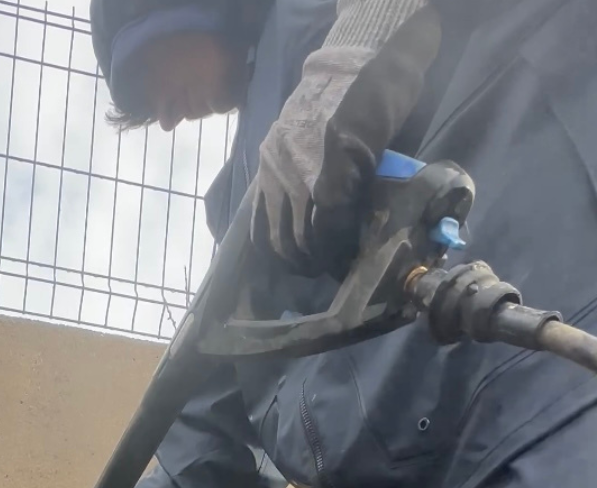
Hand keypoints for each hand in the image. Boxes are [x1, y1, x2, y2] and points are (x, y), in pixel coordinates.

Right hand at [253, 4, 440, 274]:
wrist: (353, 64)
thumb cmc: (381, 106)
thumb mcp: (384, 153)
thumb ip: (365, 197)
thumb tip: (356, 239)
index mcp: (329, 172)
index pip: (326, 234)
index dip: (335, 257)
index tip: (345, 267)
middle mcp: (294, 176)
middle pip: (297, 241)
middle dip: (314, 262)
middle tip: (328, 269)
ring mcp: (274, 171)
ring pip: (274, 235)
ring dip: (290, 256)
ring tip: (306, 263)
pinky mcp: (265, 166)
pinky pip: (257, 216)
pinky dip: (267, 240)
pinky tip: (281, 249)